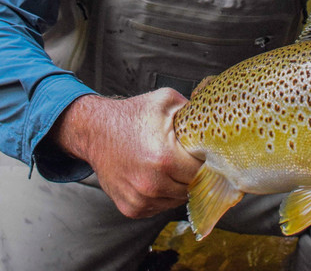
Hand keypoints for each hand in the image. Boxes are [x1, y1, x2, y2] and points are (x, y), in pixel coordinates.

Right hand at [49, 88, 202, 218]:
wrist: (95, 131)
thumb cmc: (131, 115)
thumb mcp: (165, 101)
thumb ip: (194, 110)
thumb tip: (215, 119)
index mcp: (165, 157)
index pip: (202, 171)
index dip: (204, 161)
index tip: (199, 153)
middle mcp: (152, 183)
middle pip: (191, 188)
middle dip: (191, 174)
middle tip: (183, 159)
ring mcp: (140, 199)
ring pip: (176, 201)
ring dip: (177, 187)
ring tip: (166, 166)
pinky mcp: (131, 209)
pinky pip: (159, 207)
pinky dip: (161, 195)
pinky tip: (154, 177)